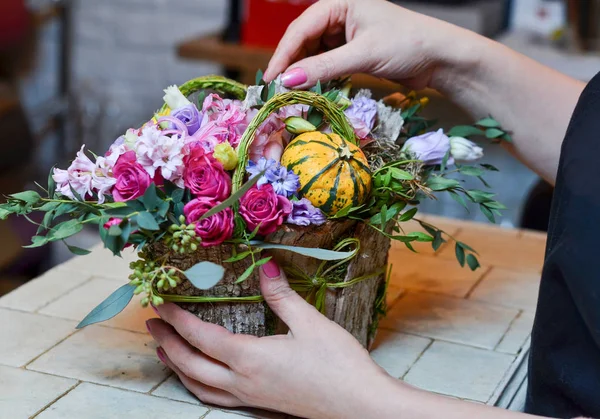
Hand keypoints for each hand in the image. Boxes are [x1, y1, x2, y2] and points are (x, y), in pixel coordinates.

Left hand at [147, 260, 394, 418]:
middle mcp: (242, 382)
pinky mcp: (261, 405)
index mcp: (249, 359)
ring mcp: (250, 398)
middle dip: (168, 342)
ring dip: (177, 367)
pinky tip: (202, 379)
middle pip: (191, 364)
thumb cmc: (338, 363)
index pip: (201, 337)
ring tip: (164, 351)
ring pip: (199, 386)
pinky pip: (216, 398)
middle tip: (152, 324)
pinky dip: (197, 386)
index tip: (160, 303)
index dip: (177, 319)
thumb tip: (265, 266)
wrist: (360, 406)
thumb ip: (282, 295)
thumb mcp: (310, 322)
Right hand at [263, 0, 480, 90]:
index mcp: (340, 2)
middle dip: (291, 65)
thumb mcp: (363, 54)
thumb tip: (288, 81)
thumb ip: (324, 67)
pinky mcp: (353, 51)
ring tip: (293, 94)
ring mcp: (346, 34)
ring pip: (314, 54)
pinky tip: (313, 91)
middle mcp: (340, 15)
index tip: (271, 79)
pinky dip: (320, 78)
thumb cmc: (407, 44)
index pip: (300, 28)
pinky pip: (327, 64)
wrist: (441, 58)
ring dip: (305, 74)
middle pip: (304, 41)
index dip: (283, 55)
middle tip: (278, 91)